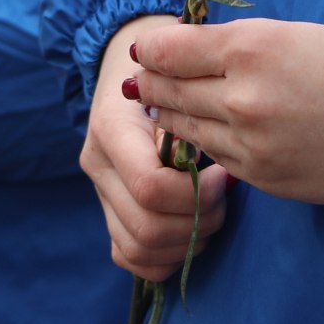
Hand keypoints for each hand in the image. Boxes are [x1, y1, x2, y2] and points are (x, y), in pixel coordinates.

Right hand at [83, 15, 228, 280]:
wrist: (130, 66)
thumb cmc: (165, 69)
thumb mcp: (177, 80)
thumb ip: (188, 118)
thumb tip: (210, 166)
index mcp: (110, 129)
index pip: (150, 187)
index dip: (195, 194)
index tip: (225, 175)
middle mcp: (97, 165)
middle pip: (147, 227)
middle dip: (198, 222)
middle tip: (224, 197)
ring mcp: (99, 192)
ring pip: (138, 248)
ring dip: (186, 241)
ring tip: (210, 212)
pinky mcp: (108, 211)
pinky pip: (128, 256)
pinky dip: (163, 257)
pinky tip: (188, 233)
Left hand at [128, 17, 323, 207]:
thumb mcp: (292, 34)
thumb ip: (235, 43)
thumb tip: (185, 49)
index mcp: (252, 47)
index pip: (173, 49)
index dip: (154, 49)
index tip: (146, 50)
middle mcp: (241, 95)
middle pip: (172, 88)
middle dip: (154, 82)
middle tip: (143, 78)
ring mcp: (248, 142)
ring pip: (185, 126)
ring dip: (169, 113)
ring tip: (159, 103)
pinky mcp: (259, 176)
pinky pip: (213, 156)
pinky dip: (200, 141)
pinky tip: (195, 131)